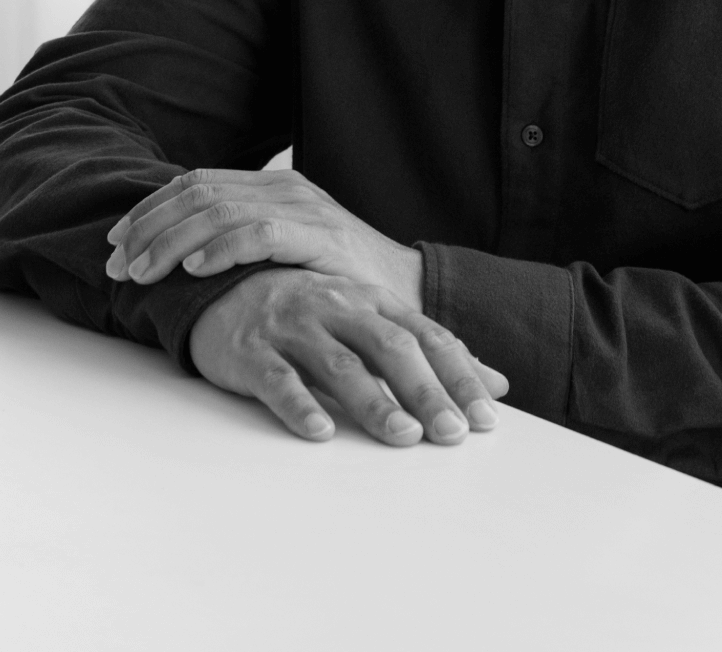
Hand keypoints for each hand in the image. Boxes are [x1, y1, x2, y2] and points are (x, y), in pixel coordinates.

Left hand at [105, 168, 422, 307]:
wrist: (408, 292)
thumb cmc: (339, 278)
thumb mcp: (289, 249)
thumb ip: (246, 240)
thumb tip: (179, 254)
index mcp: (272, 185)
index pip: (195, 183)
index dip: (149, 208)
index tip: (115, 241)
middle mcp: (284, 188)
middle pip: (197, 194)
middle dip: (148, 228)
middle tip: (115, 264)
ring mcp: (303, 208)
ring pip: (219, 211)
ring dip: (170, 242)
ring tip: (140, 272)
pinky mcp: (320, 236)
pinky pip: (260, 234)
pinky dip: (220, 249)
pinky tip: (193, 269)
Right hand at [188, 266, 509, 445]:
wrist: (224, 285)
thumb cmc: (309, 312)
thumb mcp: (372, 322)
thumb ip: (432, 353)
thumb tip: (497, 383)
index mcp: (372, 302)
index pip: (427, 337)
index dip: (458, 375)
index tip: (485, 417)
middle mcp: (338, 308)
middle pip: (390, 347)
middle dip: (425, 391)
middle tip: (451, 433)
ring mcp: (294, 327)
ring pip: (339, 364)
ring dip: (374, 402)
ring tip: (402, 436)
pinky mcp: (252, 351)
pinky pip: (277, 379)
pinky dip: (299, 405)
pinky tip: (320, 432)